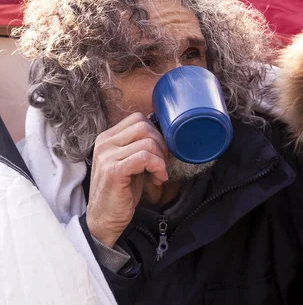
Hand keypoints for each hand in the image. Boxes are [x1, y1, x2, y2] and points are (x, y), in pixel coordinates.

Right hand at [86, 112, 168, 247]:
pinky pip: (145, 157)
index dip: (155, 133)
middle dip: (161, 144)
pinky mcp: (114, 170)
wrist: (105, 219)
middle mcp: (104, 143)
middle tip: (162, 164)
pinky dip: (157, 167)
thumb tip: (164, 134)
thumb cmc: (121, 191)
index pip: (138, 118)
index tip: (160, 153)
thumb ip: (139, 146)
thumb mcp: (130, 162)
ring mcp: (107, 156)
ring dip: (161, 159)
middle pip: (144, 126)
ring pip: (147, 142)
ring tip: (159, 174)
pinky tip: (157, 179)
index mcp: (107, 137)